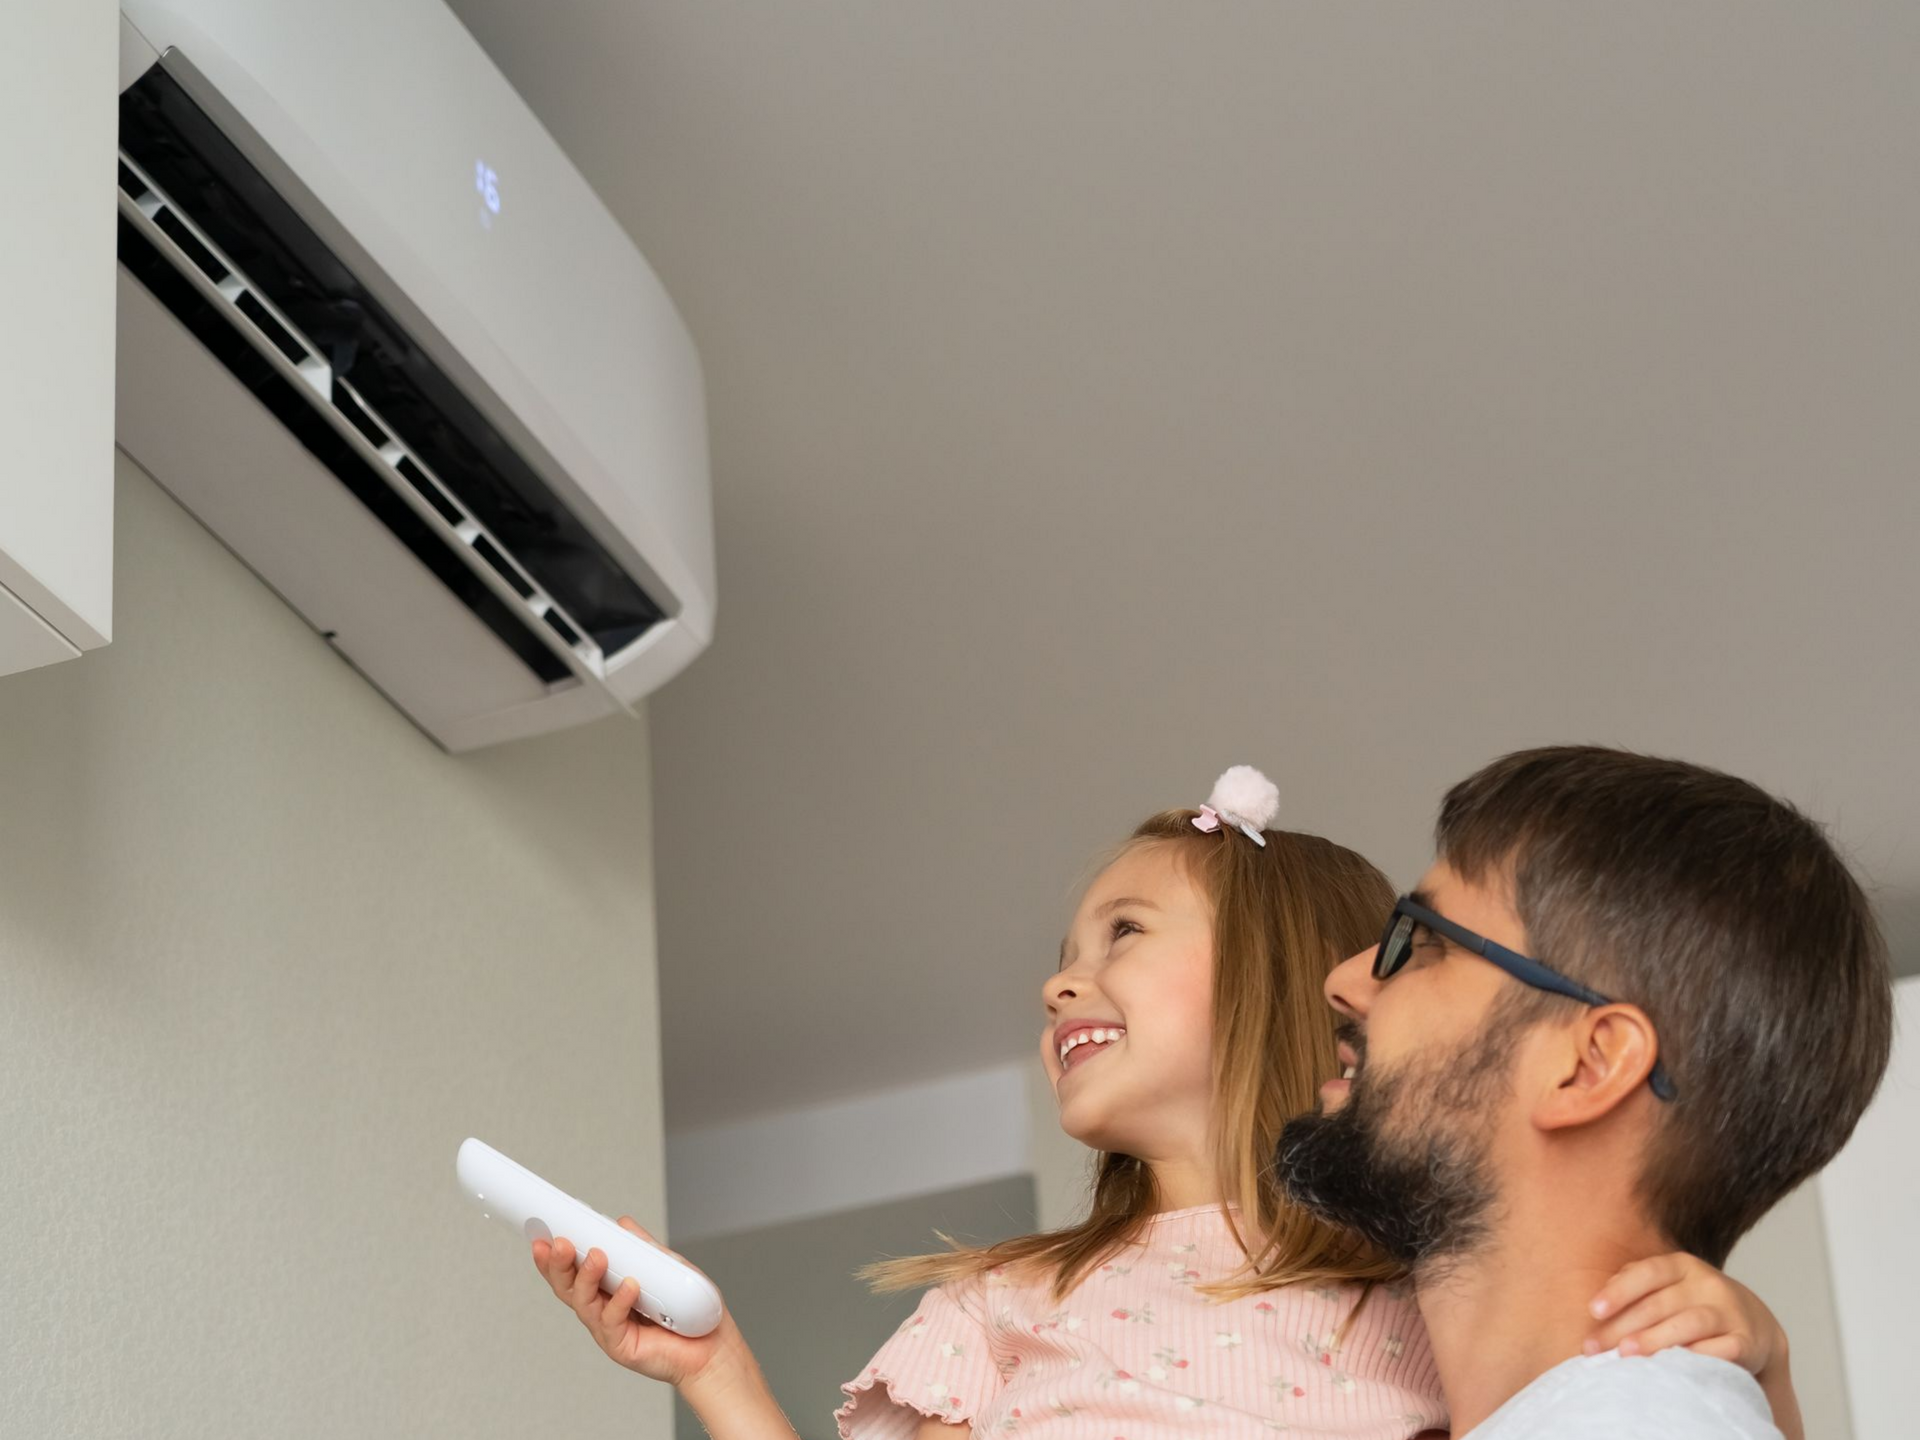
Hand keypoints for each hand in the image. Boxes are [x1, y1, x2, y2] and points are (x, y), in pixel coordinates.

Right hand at [531, 1216, 745, 1394]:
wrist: (713, 1347)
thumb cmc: (689, 1311)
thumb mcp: (665, 1266)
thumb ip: (641, 1247)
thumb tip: (621, 1224)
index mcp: (606, 1290)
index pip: (573, 1271)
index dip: (554, 1256)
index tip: (542, 1235)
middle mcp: (602, 1310)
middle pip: (569, 1287)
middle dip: (559, 1264)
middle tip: (559, 1243)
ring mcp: (609, 1330)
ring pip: (585, 1303)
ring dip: (587, 1277)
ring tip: (596, 1256)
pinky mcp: (621, 1347)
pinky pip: (613, 1322)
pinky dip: (620, 1301)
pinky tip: (630, 1285)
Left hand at [1584, 1252, 1786, 1375]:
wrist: (1755, 1327)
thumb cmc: (1692, 1306)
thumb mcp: (1668, 1286)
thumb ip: (1633, 1286)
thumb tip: (1599, 1305)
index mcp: (1683, 1266)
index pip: (1647, 1272)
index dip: (1619, 1290)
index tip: (1593, 1311)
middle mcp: (1708, 1284)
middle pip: (1661, 1303)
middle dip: (1624, 1326)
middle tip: (1596, 1347)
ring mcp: (1730, 1312)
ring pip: (1690, 1323)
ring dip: (1655, 1339)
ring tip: (1626, 1353)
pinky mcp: (1747, 1341)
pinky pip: (1722, 1349)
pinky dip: (1698, 1357)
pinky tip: (1673, 1368)